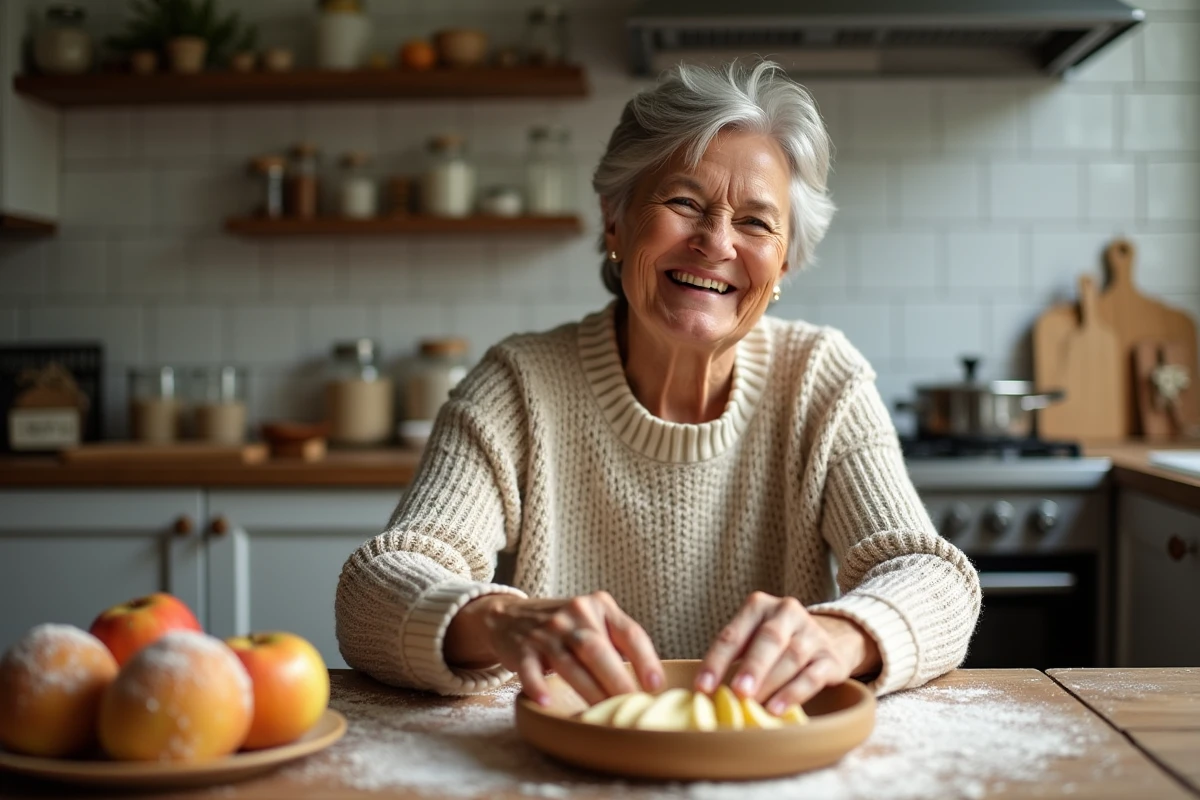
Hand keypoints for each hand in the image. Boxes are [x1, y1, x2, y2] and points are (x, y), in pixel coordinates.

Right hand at [446, 591, 663, 706]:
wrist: (510, 616)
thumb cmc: (565, 626)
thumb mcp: (593, 620)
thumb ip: (617, 642)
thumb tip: (648, 684)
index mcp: (600, 607)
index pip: (629, 633)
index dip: (645, 660)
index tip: (656, 685)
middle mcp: (575, 614)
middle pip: (599, 650)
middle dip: (618, 681)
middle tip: (632, 707)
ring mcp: (547, 631)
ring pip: (570, 663)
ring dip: (588, 690)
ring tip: (603, 714)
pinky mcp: (523, 648)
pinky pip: (531, 669)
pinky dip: (538, 686)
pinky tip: (547, 702)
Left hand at [694, 592, 880, 714]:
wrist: (829, 639)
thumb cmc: (775, 645)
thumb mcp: (752, 639)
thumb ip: (734, 658)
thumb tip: (708, 693)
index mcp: (759, 606)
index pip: (734, 633)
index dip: (717, 661)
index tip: (702, 687)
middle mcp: (787, 613)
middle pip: (769, 639)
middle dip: (752, 667)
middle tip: (737, 692)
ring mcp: (812, 634)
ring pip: (792, 657)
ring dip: (771, 684)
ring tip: (754, 706)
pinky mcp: (831, 658)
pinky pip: (812, 676)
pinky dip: (793, 693)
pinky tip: (777, 709)